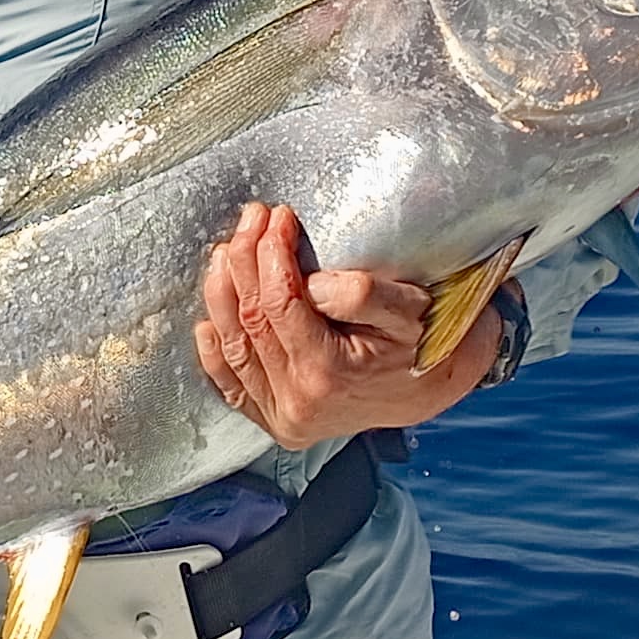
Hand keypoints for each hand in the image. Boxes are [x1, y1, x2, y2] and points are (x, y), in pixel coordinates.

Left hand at [194, 203, 495, 448]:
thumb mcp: (407, 310)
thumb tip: (310, 282)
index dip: (271, 254)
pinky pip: (231, 384)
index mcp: (329, 375)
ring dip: (221, 294)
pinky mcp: (274, 421)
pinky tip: (207, 319)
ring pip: (233, 346)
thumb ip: (359, 293)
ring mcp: (282, 416)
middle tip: (252, 220)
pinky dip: (213, 351)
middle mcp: (298, 402)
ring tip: (226, 251)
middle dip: (245, 260)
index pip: (280, 302)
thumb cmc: (423, 343)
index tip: (278, 218)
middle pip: (251, 319)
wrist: (431, 390)